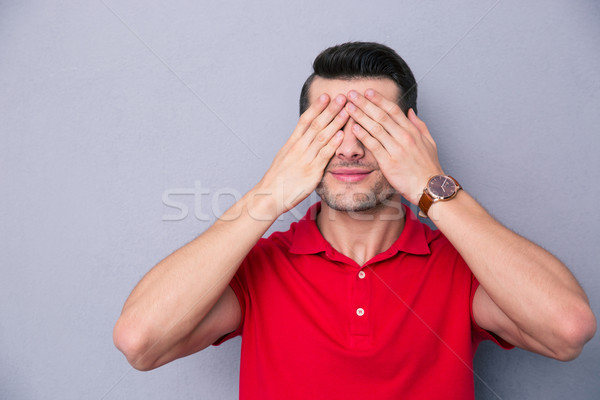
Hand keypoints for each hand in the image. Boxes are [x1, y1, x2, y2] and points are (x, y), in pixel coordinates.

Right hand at [253, 93, 349, 216]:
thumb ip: (296, 147)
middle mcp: (298, 148)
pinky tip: (342, 135)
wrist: (269, 196)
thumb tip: (303, 138)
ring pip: (322, 136)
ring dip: (335, 122)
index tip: (325, 96)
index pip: (305, 120)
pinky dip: (333, 144)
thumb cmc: (278, 179)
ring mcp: (305, 159)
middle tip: (341, 97)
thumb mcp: (284, 158)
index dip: (316, 107)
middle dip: (330, 110)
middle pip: (316, 124)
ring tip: (346, 110)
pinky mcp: (312, 172)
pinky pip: (324, 155)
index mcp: (291, 143)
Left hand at [344, 89, 443, 204]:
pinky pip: (374, 146)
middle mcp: (404, 137)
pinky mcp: (389, 163)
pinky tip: (354, 128)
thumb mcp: (429, 142)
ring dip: (360, 116)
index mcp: (412, 131)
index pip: (394, 110)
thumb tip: (410, 111)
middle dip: (365, 103)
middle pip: (382, 116)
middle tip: (352, 94)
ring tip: (349, 107)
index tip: (368, 91)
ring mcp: (396, 150)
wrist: (429, 188)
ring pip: (376, 128)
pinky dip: (363, 136)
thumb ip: (419, 125)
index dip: (379, 100)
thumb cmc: (428, 167)